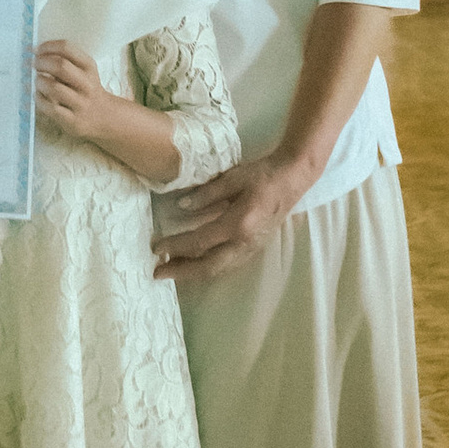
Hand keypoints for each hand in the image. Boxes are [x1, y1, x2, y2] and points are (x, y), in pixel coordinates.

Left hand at [35, 37, 112, 140]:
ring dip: (40, 81)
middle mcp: (87, 84)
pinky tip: (39, 95)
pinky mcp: (73, 120)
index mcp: (89, 67)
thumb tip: (36, 51)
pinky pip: (51, 108)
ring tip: (38, 81)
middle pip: (60, 66)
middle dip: (42, 62)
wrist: (104, 117)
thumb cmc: (86, 89)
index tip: (37, 50)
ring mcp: (80, 103)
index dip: (48, 46)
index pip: (67, 48)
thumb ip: (66, 60)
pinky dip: (40, 99)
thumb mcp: (84, 71)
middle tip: (35, 64)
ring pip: (54, 88)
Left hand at [154, 154, 301, 284]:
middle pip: (208, 266)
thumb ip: (206, 194)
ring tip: (172, 270)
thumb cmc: (263, 174)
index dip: (175, 246)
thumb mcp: (232, 178)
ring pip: (219, 269)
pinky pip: (228, 264)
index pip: (199, 242)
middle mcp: (245, 243)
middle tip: (157, 273)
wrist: (293, 178)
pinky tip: (196, 264)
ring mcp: (252, 248)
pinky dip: (209, 267)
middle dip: (181, 271)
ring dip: (194, 272)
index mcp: (238, 224)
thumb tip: (181, 206)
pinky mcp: (255, 247)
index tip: (155, 248)